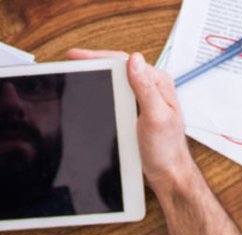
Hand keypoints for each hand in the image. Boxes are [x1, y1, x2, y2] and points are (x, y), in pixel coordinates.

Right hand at [66, 49, 199, 195]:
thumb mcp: (155, 117)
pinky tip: (93, 90)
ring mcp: (144, 98)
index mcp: (159, 83)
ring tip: (80, 69)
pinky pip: (118, 92)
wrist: (168, 171)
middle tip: (73, 59)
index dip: (99, 56)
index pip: (126, 61)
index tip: (79, 56)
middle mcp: (153, 87)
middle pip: (120, 66)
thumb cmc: (167, 148)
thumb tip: (134, 60)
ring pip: (118, 78)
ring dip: (99, 73)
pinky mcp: (137, 109)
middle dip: (96, 61)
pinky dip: (104, 88)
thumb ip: (146, 88)